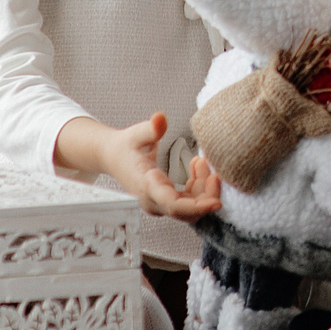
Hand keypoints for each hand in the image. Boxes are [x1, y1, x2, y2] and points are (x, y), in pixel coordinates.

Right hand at [59, 114, 222, 222]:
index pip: (173, 204)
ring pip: (191, 207)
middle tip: (215, 174)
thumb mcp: (136, 133)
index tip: (216, 203)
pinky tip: (197, 168)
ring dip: (203, 188)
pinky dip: (198, 187)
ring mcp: (160, 204)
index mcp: (146, 186)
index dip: (197, 207)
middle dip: (207, 195)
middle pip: (187, 211)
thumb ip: (150, 128)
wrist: (114, 157)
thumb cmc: (125, 146)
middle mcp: (153, 201)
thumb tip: (160, 117)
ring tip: (200, 162)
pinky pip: (189, 201)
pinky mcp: (167, 202)